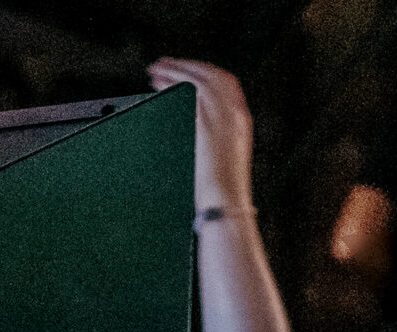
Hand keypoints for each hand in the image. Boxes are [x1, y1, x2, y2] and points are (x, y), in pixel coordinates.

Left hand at [148, 58, 253, 217]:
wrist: (225, 203)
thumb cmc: (223, 189)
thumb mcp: (226, 156)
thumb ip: (217, 137)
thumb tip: (201, 129)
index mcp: (240, 119)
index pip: (224, 82)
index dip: (203, 71)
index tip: (187, 69)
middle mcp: (233, 113)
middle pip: (210, 76)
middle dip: (186, 65)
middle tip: (165, 63)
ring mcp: (220, 117)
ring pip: (197, 80)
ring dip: (175, 70)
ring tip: (156, 69)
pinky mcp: (204, 124)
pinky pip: (186, 94)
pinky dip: (171, 83)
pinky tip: (158, 82)